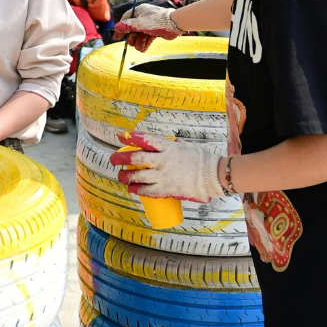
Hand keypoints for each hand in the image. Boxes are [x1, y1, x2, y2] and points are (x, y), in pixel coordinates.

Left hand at [109, 131, 226, 202]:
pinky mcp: (167, 189)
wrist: (213, 176)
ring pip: (138, 176)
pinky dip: (137, 190)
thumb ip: (173, 145)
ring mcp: (164, 176)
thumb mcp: (186, 146)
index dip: (131, 138)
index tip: (120, 136)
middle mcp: (164, 160)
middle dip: (121, 159)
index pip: (146, 140)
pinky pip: (147, 190)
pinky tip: (132, 189)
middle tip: (113, 160)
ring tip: (121, 177)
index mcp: (168, 147)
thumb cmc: (201, 159)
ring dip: (126, 177)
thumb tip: (168, 142)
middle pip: (137, 159)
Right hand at [113, 4, 180, 52]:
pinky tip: (143, 49)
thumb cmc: (156, 21)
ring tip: (140, 47)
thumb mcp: (139, 23)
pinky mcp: (155, 31)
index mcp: (139, 11)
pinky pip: (147, 38)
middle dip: (132, 38)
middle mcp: (143, 17)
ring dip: (139, 42)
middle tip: (132, 43)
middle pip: (132, 29)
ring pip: (139, 35)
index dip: (121, 29)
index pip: (126, 20)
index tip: (117, 37)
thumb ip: (127, 26)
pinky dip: (145, 44)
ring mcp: (149, 25)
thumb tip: (116, 27)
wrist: (174, 24)